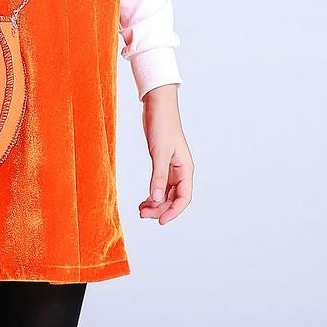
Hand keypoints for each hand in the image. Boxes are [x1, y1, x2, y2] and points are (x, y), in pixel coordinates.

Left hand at [138, 84, 192, 224]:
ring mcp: (171, 168)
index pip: (184, 197)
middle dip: (160, 208)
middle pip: (174, 198)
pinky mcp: (161, 163)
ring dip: (155, 203)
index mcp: (185, 169)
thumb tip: (157, 199)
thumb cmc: (162, 125)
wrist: (157, 105)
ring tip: (140, 210)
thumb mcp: (159, 153)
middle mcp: (181, 171)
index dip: (173, 211)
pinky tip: (143, 200)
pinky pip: (159, 185)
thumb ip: (158, 177)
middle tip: (142, 214)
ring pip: (166, 193)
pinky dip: (152, 194)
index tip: (160, 221)